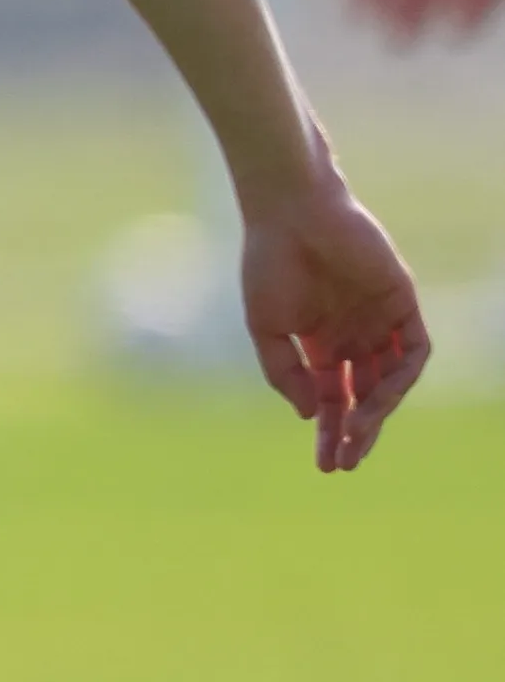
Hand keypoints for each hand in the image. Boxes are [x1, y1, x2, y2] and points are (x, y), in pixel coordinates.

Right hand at [238, 180, 431, 472]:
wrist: (292, 214)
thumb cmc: (269, 265)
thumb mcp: (266, 328)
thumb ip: (286, 372)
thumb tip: (312, 414)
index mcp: (321, 343)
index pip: (334, 398)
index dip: (329, 433)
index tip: (326, 466)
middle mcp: (355, 336)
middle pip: (366, 397)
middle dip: (358, 432)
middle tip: (347, 462)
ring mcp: (381, 320)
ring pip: (392, 379)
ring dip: (378, 410)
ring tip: (357, 431)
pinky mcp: (402, 302)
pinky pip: (415, 350)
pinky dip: (403, 376)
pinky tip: (379, 395)